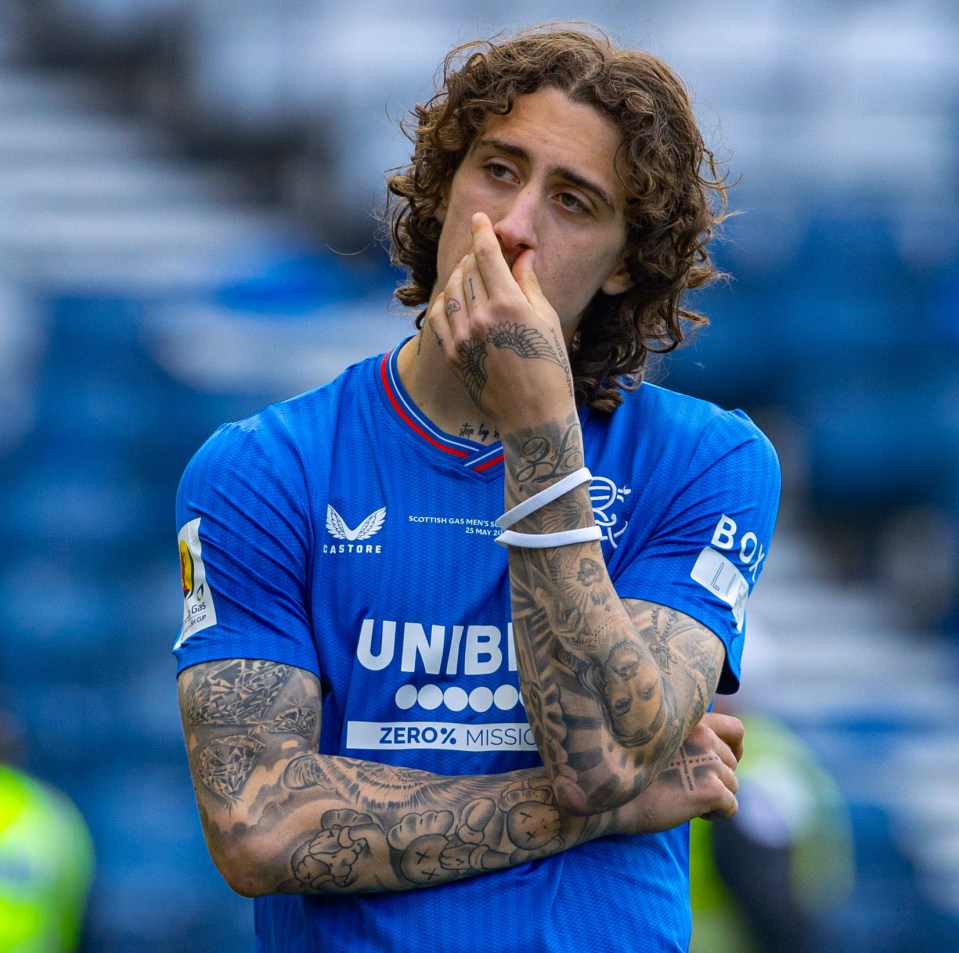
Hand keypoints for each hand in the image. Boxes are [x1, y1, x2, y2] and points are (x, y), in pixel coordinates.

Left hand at [427, 213, 575, 430]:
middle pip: (467, 269)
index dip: (482, 232)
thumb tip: (522, 255)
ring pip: (450, 290)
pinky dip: (445, 302)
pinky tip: (455, 301)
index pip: (487, 254)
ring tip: (471, 275)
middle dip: (474, 254)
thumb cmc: (549, 366)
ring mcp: (462, 337)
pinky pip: (438, 317)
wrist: (532, 414)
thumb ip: (529, 283)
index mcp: (508, 304)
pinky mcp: (451, 354)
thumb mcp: (546, 320)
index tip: (480, 219)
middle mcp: (481, 318)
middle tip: (482, 251)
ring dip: (459, 276)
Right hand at [610, 711, 743, 833]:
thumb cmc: (627, 770)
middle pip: (732, 762)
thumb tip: (710, 758)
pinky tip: (692, 813)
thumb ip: (685, 740)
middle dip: (717, 777)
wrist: (610, 794)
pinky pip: (730, 806)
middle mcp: (704, 735)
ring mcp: (709, 761)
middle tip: (689, 787)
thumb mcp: (658, 741)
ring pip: (732, 785)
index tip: (722, 762)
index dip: (735, 748)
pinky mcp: (711, 789)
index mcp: (691, 720)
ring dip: (715, 796)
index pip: (735, 729)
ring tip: (686, 800)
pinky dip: (716, 814)